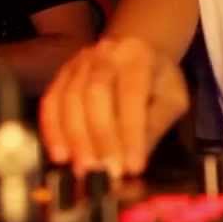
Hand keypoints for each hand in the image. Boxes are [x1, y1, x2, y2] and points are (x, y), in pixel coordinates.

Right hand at [40, 36, 188, 177]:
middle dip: (100, 137)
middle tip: (104, 171)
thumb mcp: (171, 100)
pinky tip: (60, 155)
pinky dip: (53, 131)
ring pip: (69, 99)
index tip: (133, 167)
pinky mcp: (61, 75)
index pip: (131, 95)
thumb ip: (155, 126)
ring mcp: (79, 62)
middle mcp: (105, 54)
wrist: (137, 49)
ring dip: (75, 138)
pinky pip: (51, 102)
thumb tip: (133, 164)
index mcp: (138, 56)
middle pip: (95, 93)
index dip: (131, 132)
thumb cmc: (158, 80)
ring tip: (84, 169)